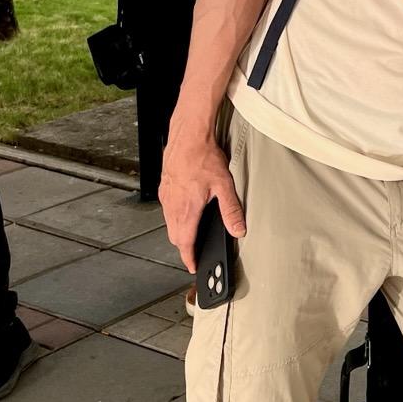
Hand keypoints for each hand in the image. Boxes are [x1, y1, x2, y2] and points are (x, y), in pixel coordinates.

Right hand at [159, 129, 246, 272]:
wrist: (187, 135)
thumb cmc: (203, 156)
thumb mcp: (224, 185)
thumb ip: (231, 210)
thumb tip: (238, 229)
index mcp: (186, 210)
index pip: (185, 243)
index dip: (189, 258)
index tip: (193, 266)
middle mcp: (172, 205)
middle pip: (175, 236)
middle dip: (184, 247)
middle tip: (194, 253)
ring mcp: (166, 195)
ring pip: (169, 222)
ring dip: (179, 232)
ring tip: (191, 235)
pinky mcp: (164, 186)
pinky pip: (167, 208)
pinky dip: (174, 217)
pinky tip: (185, 210)